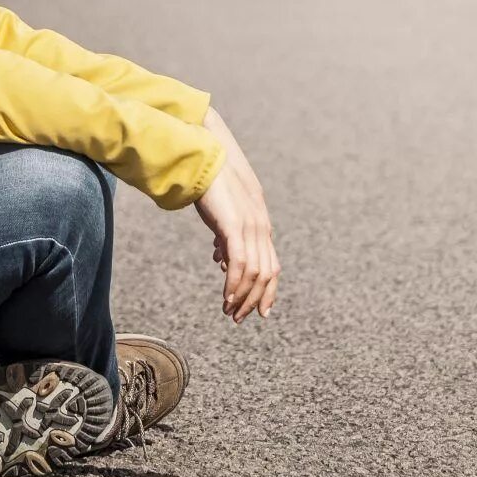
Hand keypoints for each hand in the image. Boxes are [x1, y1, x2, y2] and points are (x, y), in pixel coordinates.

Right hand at [192, 107, 279, 321]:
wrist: (204, 158)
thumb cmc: (211, 184)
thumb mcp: (224, 215)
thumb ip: (227, 236)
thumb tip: (222, 258)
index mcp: (260, 224)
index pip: (271, 265)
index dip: (267, 291)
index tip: (259, 311)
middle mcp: (261, 227)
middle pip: (267, 274)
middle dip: (255, 300)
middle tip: (240, 318)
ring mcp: (251, 227)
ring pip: (255, 274)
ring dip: (242, 297)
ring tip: (229, 311)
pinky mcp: (235, 226)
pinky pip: (240, 264)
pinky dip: (235, 285)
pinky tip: (226, 298)